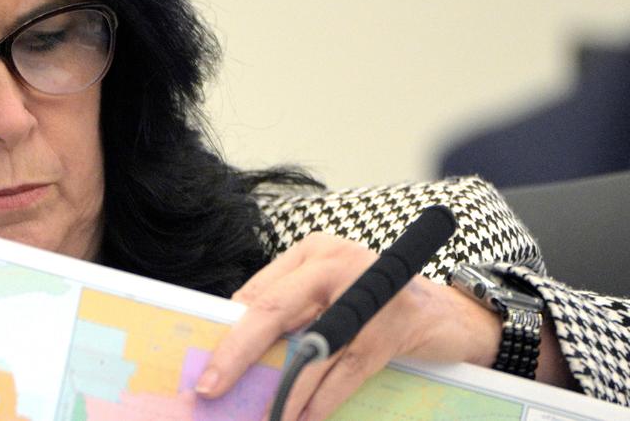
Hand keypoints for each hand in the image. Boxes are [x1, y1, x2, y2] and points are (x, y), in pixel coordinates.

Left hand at [194, 232, 502, 420]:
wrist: (449, 315)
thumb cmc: (378, 302)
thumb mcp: (330, 290)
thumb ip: (290, 304)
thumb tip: (237, 334)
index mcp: (313, 253)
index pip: (259, 292)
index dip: (230, 331)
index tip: (207, 362)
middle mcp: (335, 265)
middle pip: (272, 312)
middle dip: (236, 354)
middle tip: (210, 387)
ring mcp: (365, 298)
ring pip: (308, 352)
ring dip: (283, 393)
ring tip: (263, 416)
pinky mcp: (388, 332)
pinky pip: (343, 374)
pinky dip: (320, 401)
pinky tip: (301, 418)